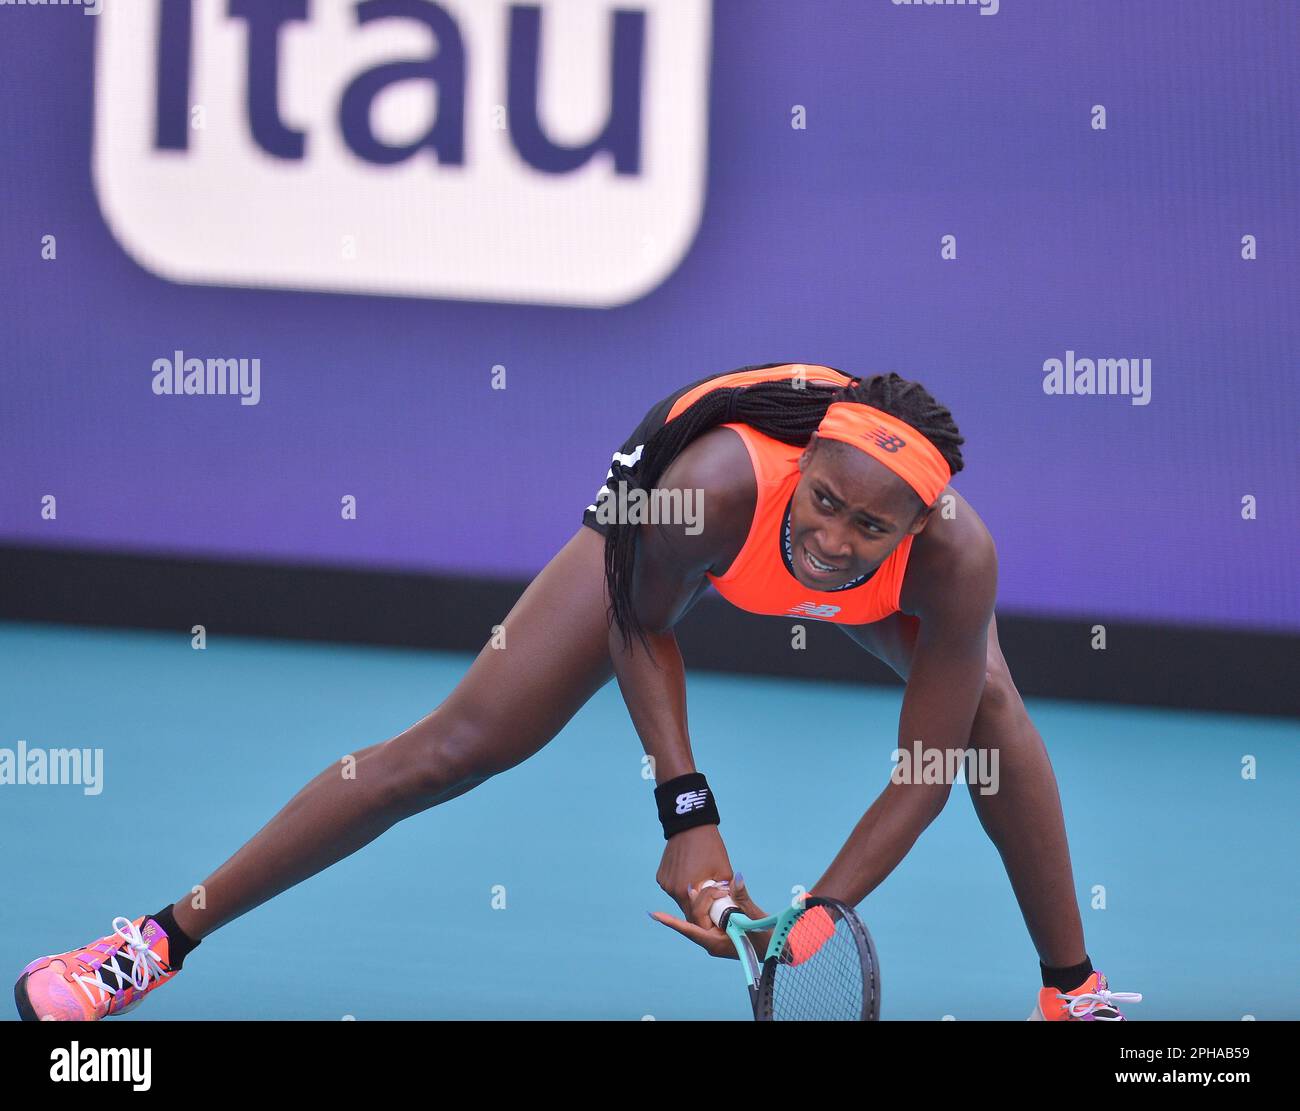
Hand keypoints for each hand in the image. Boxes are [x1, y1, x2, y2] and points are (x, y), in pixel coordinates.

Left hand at [649, 872, 768, 958]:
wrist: (779, 948)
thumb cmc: (768, 938)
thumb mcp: (756, 918)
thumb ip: (744, 899)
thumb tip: (736, 878)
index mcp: (716, 943)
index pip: (690, 930)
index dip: (671, 922)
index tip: (654, 914)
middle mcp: (712, 941)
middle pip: (696, 917)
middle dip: (701, 899)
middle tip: (713, 886)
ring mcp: (716, 936)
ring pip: (703, 915)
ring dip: (706, 900)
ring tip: (712, 887)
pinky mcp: (721, 930)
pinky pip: (710, 914)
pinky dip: (711, 903)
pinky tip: (712, 892)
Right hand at [655, 823, 733, 922]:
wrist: (690, 825)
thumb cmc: (710, 847)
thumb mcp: (724, 871)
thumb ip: (725, 894)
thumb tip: (726, 907)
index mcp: (686, 891)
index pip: (696, 919)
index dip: (707, 918)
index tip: (715, 911)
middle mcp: (672, 890)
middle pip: (687, 910)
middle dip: (699, 908)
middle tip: (710, 897)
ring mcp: (665, 883)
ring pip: (680, 899)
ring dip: (690, 896)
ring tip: (700, 881)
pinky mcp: (661, 876)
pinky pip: (673, 888)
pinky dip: (681, 886)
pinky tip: (689, 872)